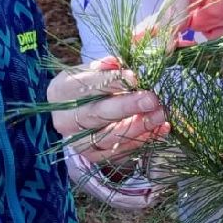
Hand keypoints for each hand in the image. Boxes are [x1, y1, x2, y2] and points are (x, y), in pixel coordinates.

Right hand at [47, 57, 169, 165]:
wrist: (79, 113)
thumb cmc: (89, 86)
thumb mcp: (92, 71)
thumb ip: (105, 68)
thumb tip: (116, 65)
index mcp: (61, 91)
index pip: (86, 86)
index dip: (111, 82)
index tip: (134, 78)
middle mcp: (65, 120)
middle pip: (97, 114)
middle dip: (127, 106)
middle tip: (151, 99)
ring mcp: (80, 142)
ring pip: (111, 137)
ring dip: (139, 125)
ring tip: (160, 114)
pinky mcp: (96, 157)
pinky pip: (121, 153)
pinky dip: (143, 141)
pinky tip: (160, 128)